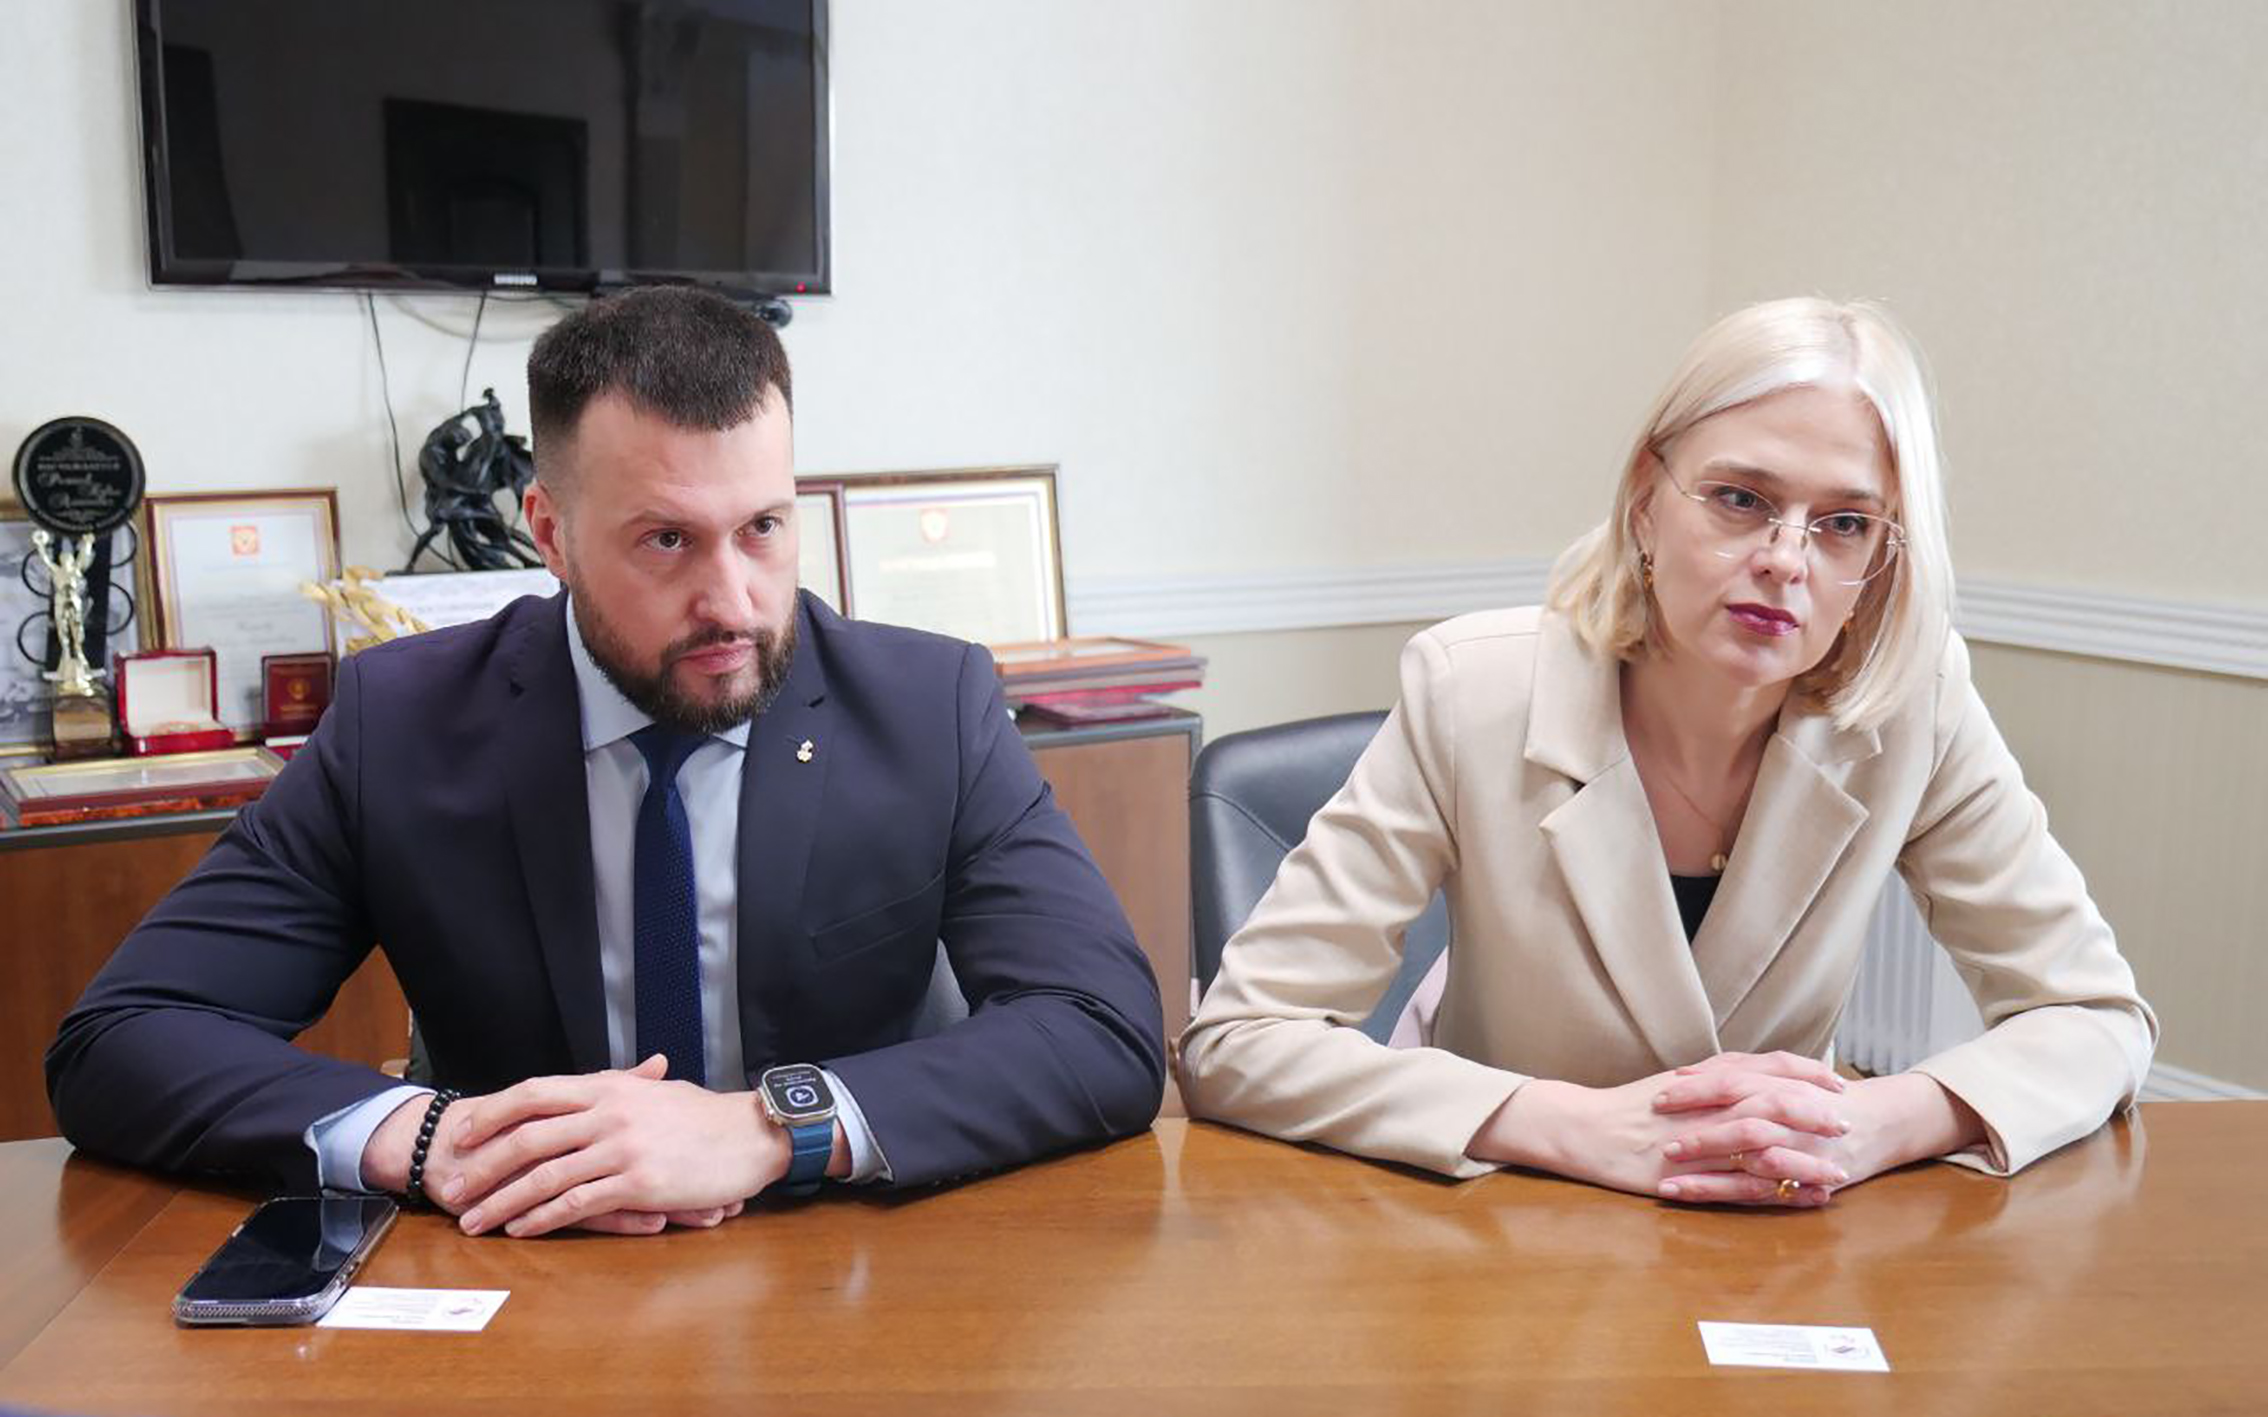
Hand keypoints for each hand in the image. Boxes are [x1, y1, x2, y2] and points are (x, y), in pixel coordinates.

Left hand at [438, 1054, 791, 1237]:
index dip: (492, 1112)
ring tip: (474, 1221)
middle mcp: (608, 1113)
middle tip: (452, 1186)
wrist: (752, 1135)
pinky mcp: (637, 1184)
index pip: (534, 1093)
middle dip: (482, 1164)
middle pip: (527, 1136)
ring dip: (502, 1202)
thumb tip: (593, 1087)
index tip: (462, 1132)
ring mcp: (621, 1149)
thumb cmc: (707, 1115)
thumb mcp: (657, 1092)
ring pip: (544, 1176)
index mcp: (609, 1086)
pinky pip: (577, 1203)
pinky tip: (522, 1229)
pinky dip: (542, 1218)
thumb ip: (619, 1088)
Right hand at [1467, 1057, 1850, 1207]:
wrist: (1584, 1129)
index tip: (1835, 1081)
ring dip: (1807, 1158)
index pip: (1768, 1066)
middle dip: (1816, 1112)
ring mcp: (1701, 1140)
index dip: (1805, 1073)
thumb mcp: (1675, 1083)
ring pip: (1767, 1146)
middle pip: (1775, 1100)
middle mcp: (1708, 1104)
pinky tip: (1804, 1199)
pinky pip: (1745, 1185)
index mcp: (1706, 1078)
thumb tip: (1752, 1073)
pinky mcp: (1692, 1174)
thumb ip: (1714, 1077)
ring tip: (1839, 1170)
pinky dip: (1780, 1192)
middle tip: (1848, 1122)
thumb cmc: (1626, 1107)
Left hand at [1657, 1063, 1986, 1201]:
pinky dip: (1722, 1193)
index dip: (1698, 1088)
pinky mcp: (1803, 1182)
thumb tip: (1687, 1072)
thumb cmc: (1823, 1097)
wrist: (1882, 1122)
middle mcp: (1795, 1117)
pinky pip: (1759, 1191)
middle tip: (1659, 1132)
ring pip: (1749, 1158)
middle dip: (1697, 1127)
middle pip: (1740, 1118)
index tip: (1661, 1093)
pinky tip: (1687, 1196)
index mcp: (1787, 1085)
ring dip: (1705, 1167)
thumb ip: (1742, 1071)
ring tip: (1665, 1174)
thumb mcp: (1786, 1075)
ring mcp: (1801, 1151)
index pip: (1735, 1081)